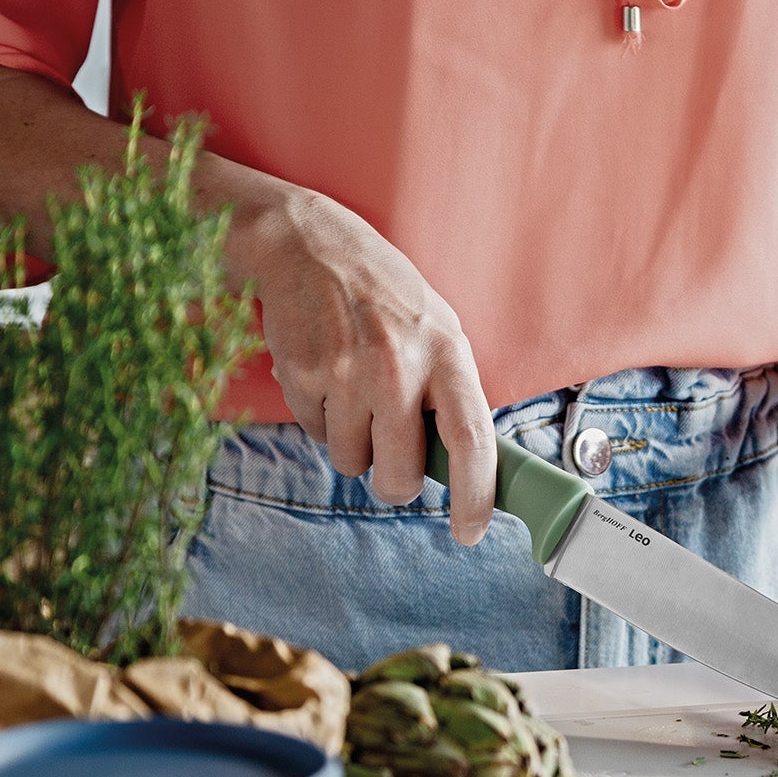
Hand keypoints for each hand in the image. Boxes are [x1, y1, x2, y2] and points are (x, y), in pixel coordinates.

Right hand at [231, 186, 495, 542]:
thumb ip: (450, 393)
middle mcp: (398, 366)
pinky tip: (328, 377)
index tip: (470, 530)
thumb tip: (467, 467)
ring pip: (353, 462)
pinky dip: (324, 422)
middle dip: (396, 482)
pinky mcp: (302, 378)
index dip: (475, 495)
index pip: (471, 440)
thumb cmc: (384, 295)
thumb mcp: (436, 329)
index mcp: (445, 352)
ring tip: (356, 393)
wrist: (308, 246)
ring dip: (356, 446)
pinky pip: (317, 436)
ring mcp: (346, 374)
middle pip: (401, 474)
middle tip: (394, 461)